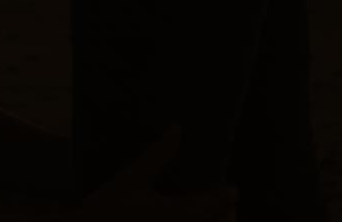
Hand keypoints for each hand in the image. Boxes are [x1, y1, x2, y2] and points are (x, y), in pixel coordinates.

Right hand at [78, 127, 235, 220]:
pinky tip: (191, 216)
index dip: (226, 197)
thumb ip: (158, 154)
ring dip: (213, 221)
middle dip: (225, 213)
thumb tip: (176, 129)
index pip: (213, 206)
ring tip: (216, 212)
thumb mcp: (132, 177)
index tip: (232, 189)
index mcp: (173, 213)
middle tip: (227, 202)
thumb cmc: (109, 207)